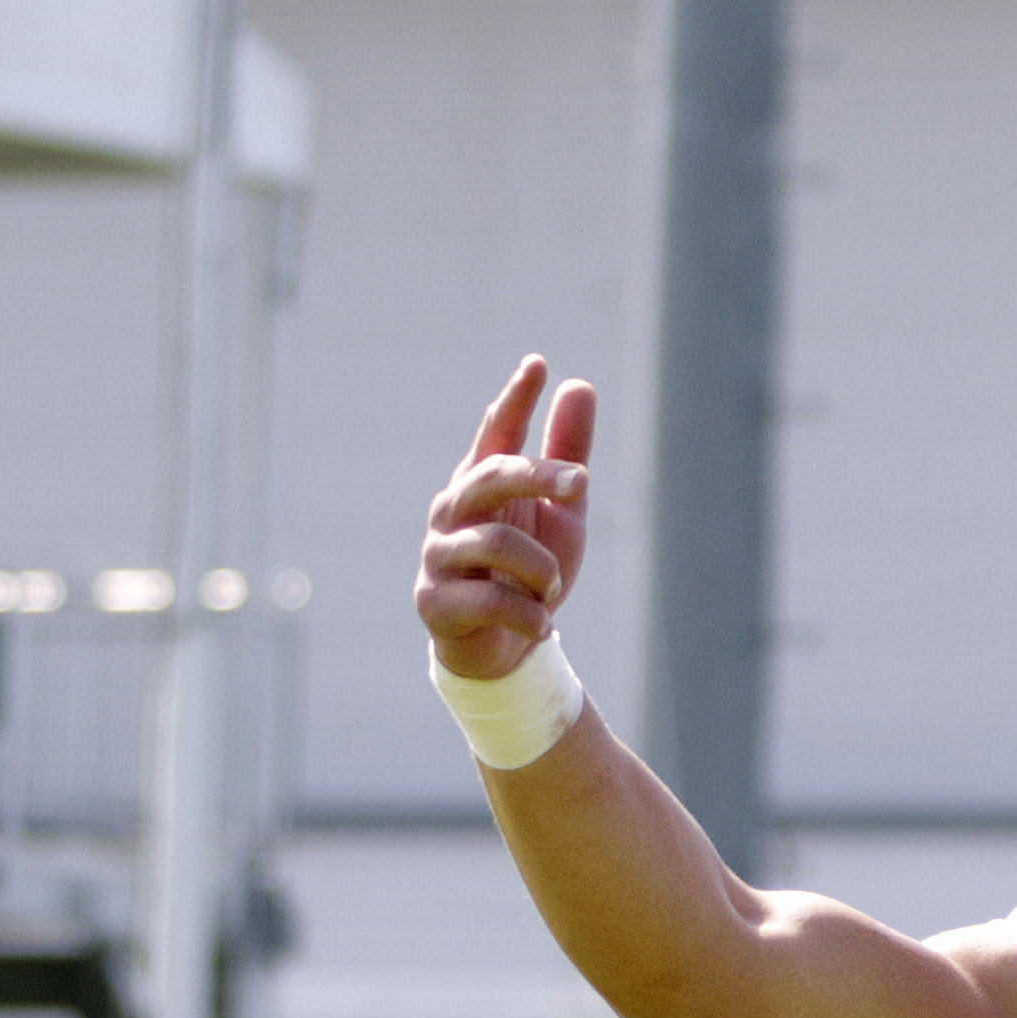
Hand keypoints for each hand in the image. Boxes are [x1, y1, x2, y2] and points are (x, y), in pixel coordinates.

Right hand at [417, 357, 597, 681]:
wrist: (503, 652)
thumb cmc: (530, 574)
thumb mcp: (560, 516)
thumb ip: (566, 455)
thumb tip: (580, 385)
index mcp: (481, 486)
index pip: (496, 433)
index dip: (516, 400)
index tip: (539, 365)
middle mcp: (452, 511)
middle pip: (492, 475)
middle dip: (540, 475)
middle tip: (581, 483)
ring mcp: (438, 555)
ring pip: (498, 544)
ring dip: (543, 571)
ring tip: (551, 592)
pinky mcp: (435, 602)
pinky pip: (494, 600)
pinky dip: (531, 615)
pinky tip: (542, 625)